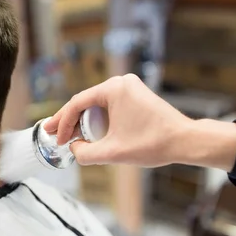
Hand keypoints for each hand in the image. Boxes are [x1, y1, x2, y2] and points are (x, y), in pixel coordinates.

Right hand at [43, 74, 191, 166]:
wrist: (185, 141)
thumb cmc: (154, 143)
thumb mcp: (112, 152)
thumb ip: (85, 153)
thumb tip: (74, 149)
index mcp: (113, 88)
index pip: (77, 103)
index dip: (63, 123)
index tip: (58, 140)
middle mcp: (121, 82)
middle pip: (85, 101)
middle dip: (68, 120)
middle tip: (51, 132)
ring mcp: (130, 88)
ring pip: (96, 104)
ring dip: (82, 121)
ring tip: (68, 135)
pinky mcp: (136, 96)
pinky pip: (109, 106)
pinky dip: (97, 119)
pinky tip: (88, 131)